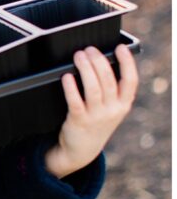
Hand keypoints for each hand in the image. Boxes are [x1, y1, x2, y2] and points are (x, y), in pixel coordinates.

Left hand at [44, 43, 138, 177]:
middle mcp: (112, 110)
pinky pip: (75, 101)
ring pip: (93, 88)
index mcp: (123, 105)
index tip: (120, 47)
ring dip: (85, 69)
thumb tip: (102, 61)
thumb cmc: (95, 122)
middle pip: (108, 80)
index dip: (127, 63)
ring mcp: (96, 116)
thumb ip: (111, 91)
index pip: (131, 81)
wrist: (81, 150)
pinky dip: (71, 87)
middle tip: (89, 49)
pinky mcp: (78, 121)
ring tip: (79, 56)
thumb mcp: (110, 109)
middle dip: (99, 61)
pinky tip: (67, 76)